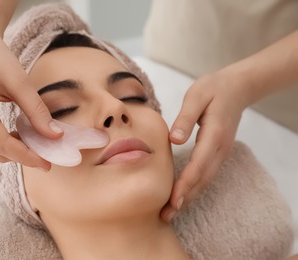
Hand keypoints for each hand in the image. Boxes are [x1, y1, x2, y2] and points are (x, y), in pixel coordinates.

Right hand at [0, 31, 62, 169]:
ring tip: (36, 142)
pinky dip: (4, 140)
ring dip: (13, 149)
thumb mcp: (21, 83)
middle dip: (22, 155)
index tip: (48, 163)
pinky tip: (21, 133)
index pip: (3, 146)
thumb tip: (55, 136)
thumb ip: (38, 112)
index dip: (27, 156)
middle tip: (46, 153)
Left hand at [161, 71, 248, 220]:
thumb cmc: (213, 89)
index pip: (198, 165)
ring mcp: (221, 152)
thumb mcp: (196, 96)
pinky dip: (195, 187)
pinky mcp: (218, 152)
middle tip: (165, 216)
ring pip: (205, 180)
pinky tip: (183, 194)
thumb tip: (174, 140)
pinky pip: (207, 174)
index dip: (185, 185)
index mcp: (214, 135)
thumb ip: (185, 118)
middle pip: (202, 179)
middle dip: (184, 199)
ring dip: (189, 196)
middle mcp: (220, 148)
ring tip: (171, 211)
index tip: (172, 201)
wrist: (237, 88)